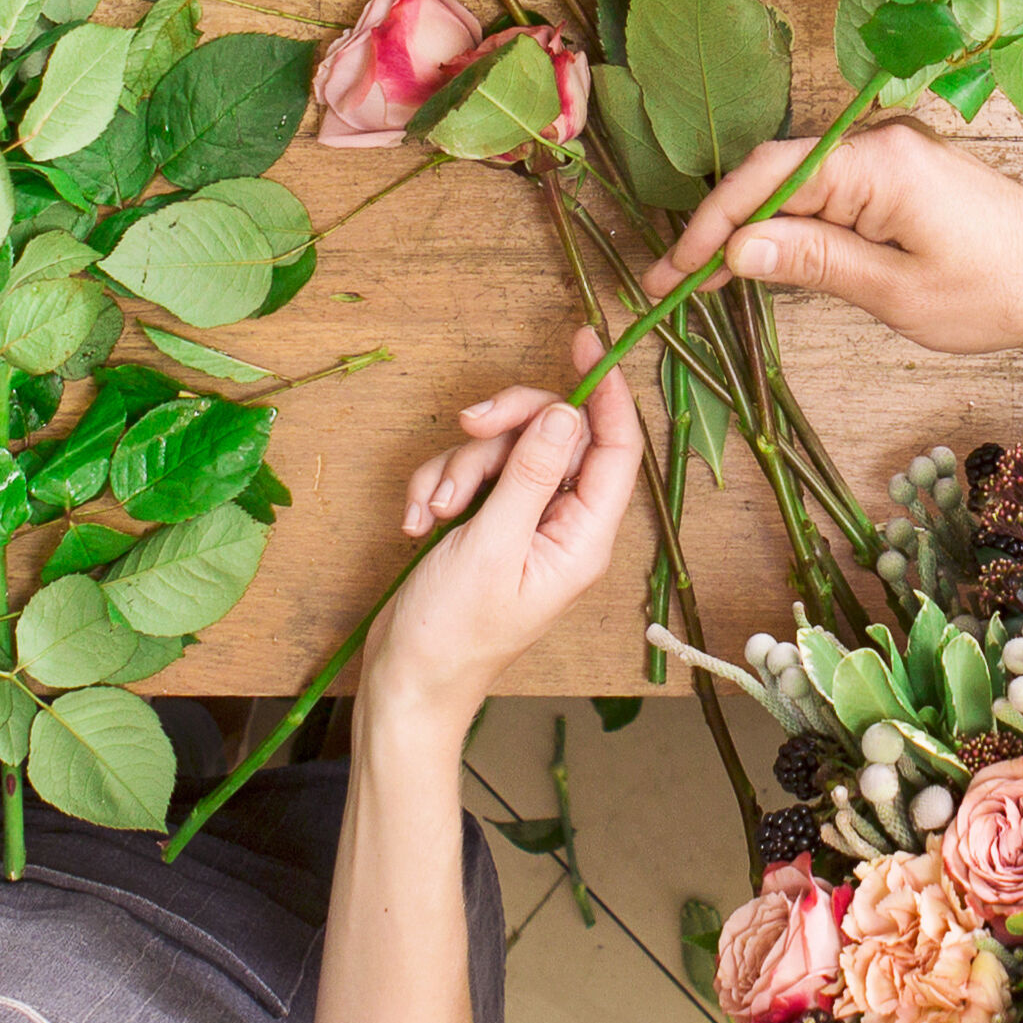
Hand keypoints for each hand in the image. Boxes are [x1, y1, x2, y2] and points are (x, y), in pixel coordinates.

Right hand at [368, 349, 644, 733]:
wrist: (406, 681)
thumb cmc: (453, 633)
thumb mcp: (490, 547)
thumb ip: (529, 476)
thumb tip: (565, 413)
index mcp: (584, 536)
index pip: (615, 447)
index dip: (605, 391)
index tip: (583, 341)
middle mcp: (562, 523)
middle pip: (551, 433)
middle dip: (501, 429)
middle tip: (466, 429)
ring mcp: (523, 521)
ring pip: (503, 449)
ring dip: (458, 468)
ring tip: (434, 514)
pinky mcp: (486, 521)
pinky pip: (470, 473)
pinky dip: (438, 487)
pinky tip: (416, 522)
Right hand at [644, 123, 1022, 359]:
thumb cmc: (997, 292)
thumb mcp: (897, 292)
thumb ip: (815, 262)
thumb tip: (738, 247)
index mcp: (877, 161)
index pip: (767, 177)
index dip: (711, 222)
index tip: (674, 271)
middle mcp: (879, 141)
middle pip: (776, 173)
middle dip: (722, 225)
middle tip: (676, 281)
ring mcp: (892, 152)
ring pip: (800, 182)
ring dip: (755, 226)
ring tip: (708, 277)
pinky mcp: (902, 172)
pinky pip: (830, 188)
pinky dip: (795, 222)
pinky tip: (770, 258)